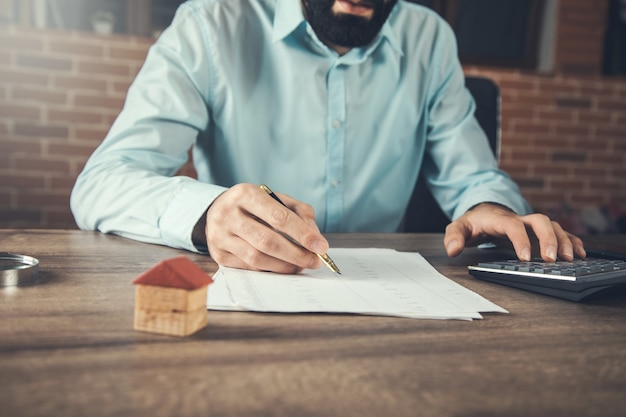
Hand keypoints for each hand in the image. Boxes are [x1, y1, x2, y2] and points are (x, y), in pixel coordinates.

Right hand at [203, 183, 328, 272]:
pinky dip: (270, 268)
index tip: (321, 246)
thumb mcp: (274, 198)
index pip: (279, 217)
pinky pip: (249, 267)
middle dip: (296, 254)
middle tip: (315, 261)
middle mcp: (228, 214)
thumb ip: (298, 211)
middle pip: (268, 241)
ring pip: (258, 258)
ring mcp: (220, 236)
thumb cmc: (252, 205)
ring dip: (285, 265)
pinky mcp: (218, 254)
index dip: (303, 234)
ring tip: (301, 265)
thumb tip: (314, 236)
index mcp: (245, 194)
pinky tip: (283, 266)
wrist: (216, 211)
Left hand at [443, 203, 585, 261]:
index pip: (512, 226)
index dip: (520, 240)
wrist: (484, 212)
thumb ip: (454, 237)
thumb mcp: (458, 227)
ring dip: (564, 240)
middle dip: (548, 238)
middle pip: (540, 221)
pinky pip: (560, 232)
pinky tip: (580, 254)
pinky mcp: (539, 231)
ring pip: (553, 226)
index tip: (525, 257)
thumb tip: (453, 250)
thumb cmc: (473, 222)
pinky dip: (572, 241)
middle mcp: (519, 219)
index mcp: (500, 219)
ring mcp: (531, 224)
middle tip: (552, 259)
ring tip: (570, 259)